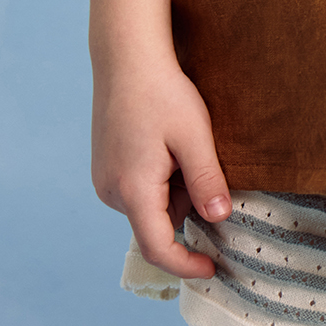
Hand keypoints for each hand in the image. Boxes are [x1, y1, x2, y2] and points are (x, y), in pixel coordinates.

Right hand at [91, 51, 231, 278]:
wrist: (127, 58)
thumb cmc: (162, 92)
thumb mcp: (195, 135)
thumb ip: (207, 180)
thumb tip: (220, 218)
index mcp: (133, 190)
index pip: (158, 247)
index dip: (185, 264)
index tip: (212, 268)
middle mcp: (111, 193)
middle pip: (156, 223)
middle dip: (186, 205)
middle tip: (201, 161)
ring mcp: (104, 180)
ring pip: (149, 205)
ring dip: (173, 189)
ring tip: (181, 144)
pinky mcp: (105, 168)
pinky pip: (138, 190)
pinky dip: (159, 179)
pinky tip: (165, 142)